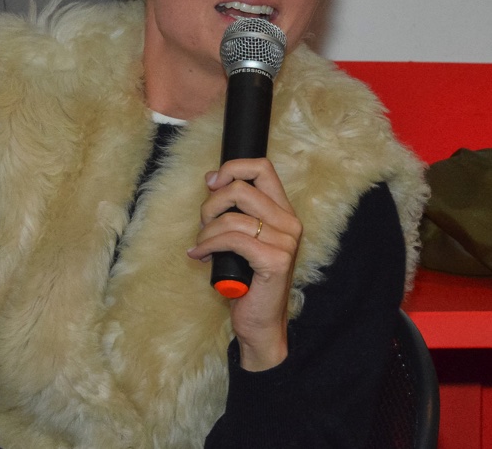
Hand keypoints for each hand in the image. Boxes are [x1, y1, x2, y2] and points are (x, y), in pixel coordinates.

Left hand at [186, 158, 301, 370]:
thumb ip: (235, 211)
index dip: (232, 168)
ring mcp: (285, 242)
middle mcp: (289, 224)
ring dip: (206, 230)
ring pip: (232, 217)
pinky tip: (201, 255)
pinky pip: (232, 240)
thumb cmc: (248, 281)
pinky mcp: (275, 261)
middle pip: (241, 188)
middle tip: (204, 225)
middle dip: (211, 204)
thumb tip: (212, 180)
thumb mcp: (242, 238)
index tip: (212, 182)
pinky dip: (209, 244)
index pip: (262, 168)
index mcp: (283, 213)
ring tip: (202, 246)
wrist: (260, 323)